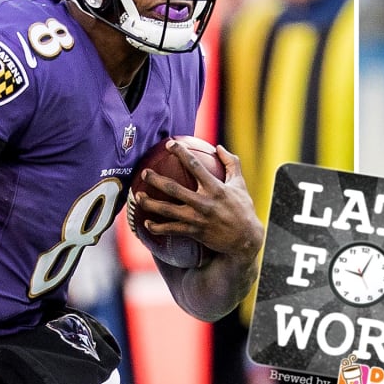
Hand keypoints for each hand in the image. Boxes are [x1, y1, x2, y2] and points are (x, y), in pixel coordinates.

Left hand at [137, 141, 262, 262]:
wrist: (245, 239)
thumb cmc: (243, 209)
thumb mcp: (240, 184)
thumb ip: (231, 163)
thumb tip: (218, 146)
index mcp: (216, 188)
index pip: (195, 165)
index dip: (181, 152)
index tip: (170, 144)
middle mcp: (205, 202)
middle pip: (174, 188)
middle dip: (156, 179)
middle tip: (144, 172)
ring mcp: (198, 219)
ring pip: (168, 210)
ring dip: (150, 204)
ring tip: (138, 196)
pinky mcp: (194, 232)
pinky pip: (171, 230)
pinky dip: (157, 227)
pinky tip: (146, 224)